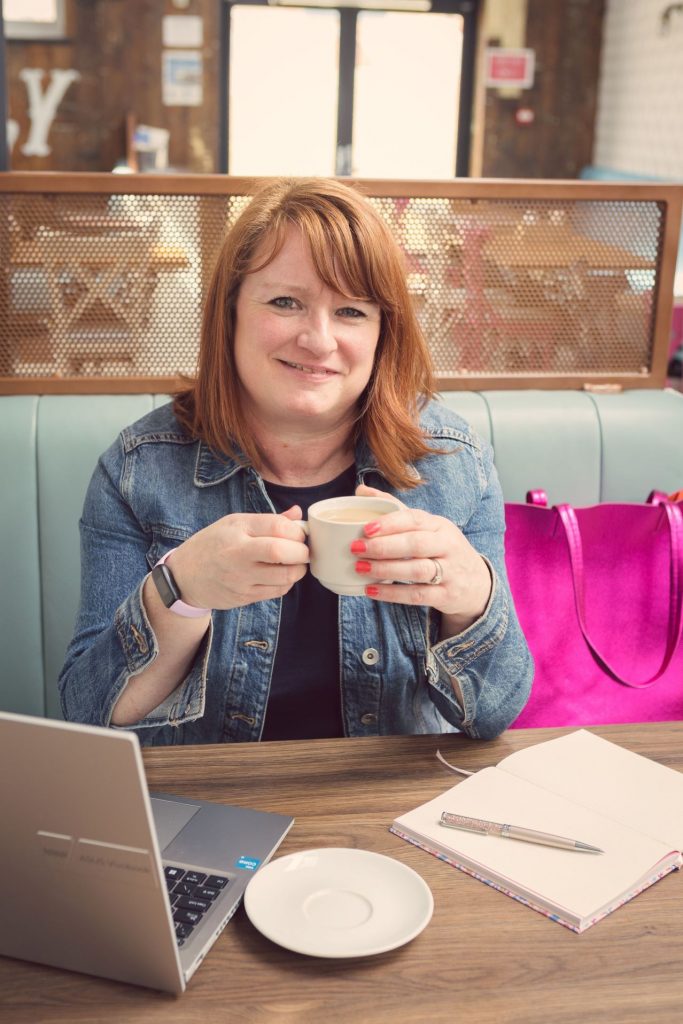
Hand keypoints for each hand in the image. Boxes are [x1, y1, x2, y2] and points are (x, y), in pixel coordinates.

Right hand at [163, 506, 308, 611]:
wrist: (185, 577)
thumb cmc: (213, 545)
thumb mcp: (234, 524)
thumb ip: (268, 520)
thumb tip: (297, 514)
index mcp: (237, 529)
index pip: (277, 526)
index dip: (296, 531)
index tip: (299, 534)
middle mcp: (238, 553)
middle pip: (281, 551)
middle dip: (302, 551)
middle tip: (303, 550)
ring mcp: (241, 578)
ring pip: (285, 576)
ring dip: (298, 569)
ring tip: (295, 563)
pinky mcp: (245, 597)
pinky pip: (277, 591)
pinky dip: (287, 582)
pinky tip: (281, 575)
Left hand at [352, 484, 491, 631]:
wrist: (477, 584)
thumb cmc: (442, 549)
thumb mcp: (427, 526)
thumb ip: (395, 509)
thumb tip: (361, 490)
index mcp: (440, 525)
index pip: (415, 519)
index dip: (390, 523)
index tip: (365, 528)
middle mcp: (447, 546)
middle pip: (416, 544)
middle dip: (384, 546)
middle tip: (356, 548)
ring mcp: (449, 572)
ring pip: (417, 570)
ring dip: (386, 569)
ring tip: (360, 568)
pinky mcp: (446, 595)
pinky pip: (418, 595)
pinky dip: (393, 593)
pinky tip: (372, 590)